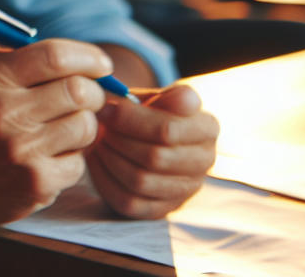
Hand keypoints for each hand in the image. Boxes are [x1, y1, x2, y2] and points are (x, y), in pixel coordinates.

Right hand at [0, 39, 113, 223]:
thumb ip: (16, 55)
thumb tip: (76, 51)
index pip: (55, 57)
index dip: (87, 57)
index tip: (102, 64)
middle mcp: (6, 113)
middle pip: (79, 91)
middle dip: (94, 93)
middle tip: (89, 98)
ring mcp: (22, 151)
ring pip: (85, 127)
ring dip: (83, 127)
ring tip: (66, 130)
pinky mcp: (35, 183)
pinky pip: (78, 164)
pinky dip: (71, 160)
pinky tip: (50, 159)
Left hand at [86, 84, 217, 218]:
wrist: (144, 135)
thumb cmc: (149, 111)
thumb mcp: (158, 96)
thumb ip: (169, 97)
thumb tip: (182, 100)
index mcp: (207, 128)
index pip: (168, 130)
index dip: (129, 119)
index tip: (105, 109)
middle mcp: (204, 162)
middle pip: (154, 157)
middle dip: (118, 140)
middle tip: (99, 126)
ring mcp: (185, 190)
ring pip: (141, 181)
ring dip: (111, 158)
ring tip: (98, 141)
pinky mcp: (162, 209)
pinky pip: (129, 201)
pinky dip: (105, 179)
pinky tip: (96, 160)